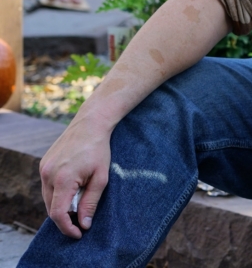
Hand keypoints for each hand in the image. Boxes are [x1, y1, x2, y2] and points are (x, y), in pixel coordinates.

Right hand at [38, 116, 112, 237]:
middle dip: (64, 219)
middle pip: (51, 208)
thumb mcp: (101, 178)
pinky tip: (71, 192)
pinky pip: (47, 186)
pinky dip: (57, 194)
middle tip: (81, 223)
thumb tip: (84, 224)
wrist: (90, 124)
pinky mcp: (44, 165)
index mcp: (63, 179)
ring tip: (77, 207)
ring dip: (60, 206)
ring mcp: (43, 169)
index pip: (58, 214)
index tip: (79, 233)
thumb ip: (91, 202)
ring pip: (48, 198)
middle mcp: (48, 175)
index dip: (67, 227)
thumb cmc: (99, 150)